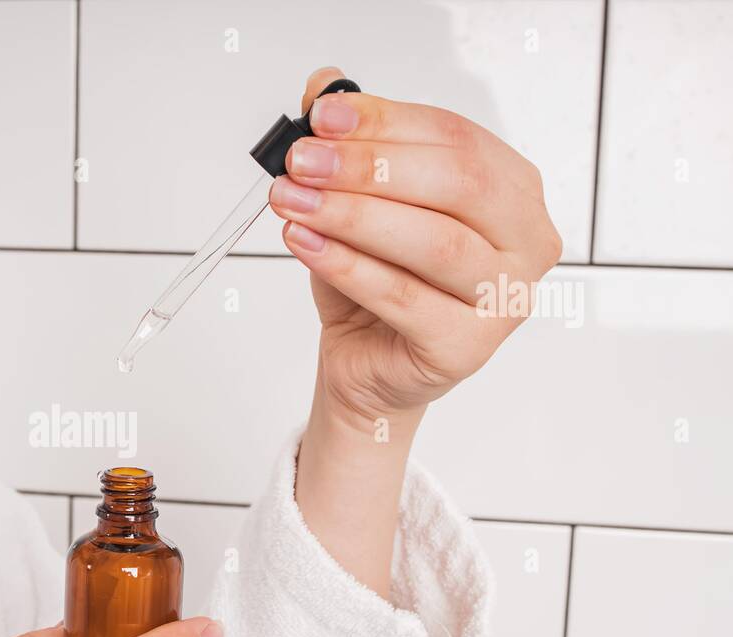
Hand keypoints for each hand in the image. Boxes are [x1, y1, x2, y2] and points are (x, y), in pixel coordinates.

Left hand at [270, 67, 562, 426]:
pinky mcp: (467, 347)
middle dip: (370, 166)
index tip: (322, 116)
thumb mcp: (359, 205)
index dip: (386, 121)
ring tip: (292, 201)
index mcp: (514, 190)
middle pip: (456, 184)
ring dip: (352, 214)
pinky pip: (402, 297)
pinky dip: (347, 266)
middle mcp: (526, 241)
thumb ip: (352, 144)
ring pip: (432, 241)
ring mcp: (505, 298)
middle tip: (302, 160)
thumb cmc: (374, 285)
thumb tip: (324, 87)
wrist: (367, 367)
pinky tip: (305, 244)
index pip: (456, 138)